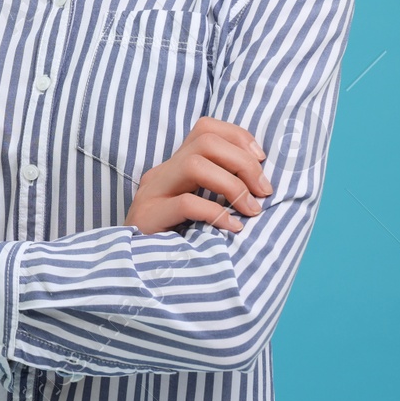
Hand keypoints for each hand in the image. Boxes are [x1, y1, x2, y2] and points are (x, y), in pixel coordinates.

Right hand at [124, 116, 272, 234]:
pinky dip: (216, 213)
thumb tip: (263, 183)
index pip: (206, 129)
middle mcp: (161, 174)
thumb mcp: (200, 210)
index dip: (239, 137)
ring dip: (233, 185)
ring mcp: (152, 193)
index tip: (261, 161)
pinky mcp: (148, 217)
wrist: (136, 271)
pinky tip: (232, 228)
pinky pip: (186, 203)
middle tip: (263, 192)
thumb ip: (219, 192)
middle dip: (243, 163)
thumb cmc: (179, 242)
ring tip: (250, 210)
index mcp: (174, 167)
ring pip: (194, 165)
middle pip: (205, 141)